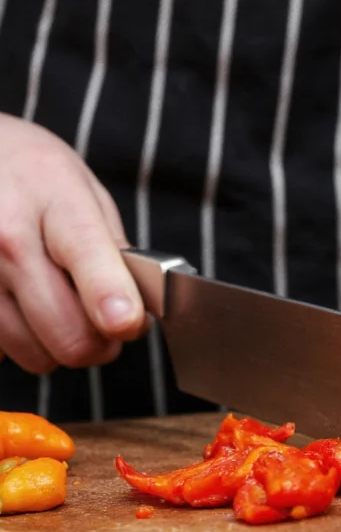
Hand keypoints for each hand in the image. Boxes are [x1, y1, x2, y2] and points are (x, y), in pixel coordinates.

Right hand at [0, 114, 145, 373]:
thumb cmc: (34, 176)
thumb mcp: (86, 193)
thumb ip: (116, 251)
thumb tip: (136, 310)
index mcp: (56, 205)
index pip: (90, 264)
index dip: (115, 303)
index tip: (128, 323)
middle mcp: (7, 241)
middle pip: (69, 334)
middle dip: (100, 344)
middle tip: (107, 327)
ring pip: (37, 355)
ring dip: (59, 347)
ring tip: (59, 309)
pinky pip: (1, 354)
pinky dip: (20, 344)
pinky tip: (21, 308)